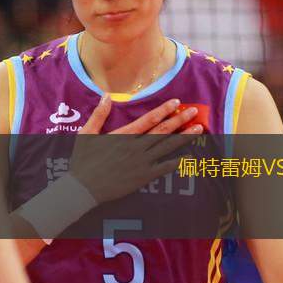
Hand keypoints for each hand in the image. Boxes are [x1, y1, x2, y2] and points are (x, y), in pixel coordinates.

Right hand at [69, 96, 202, 203]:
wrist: (83, 187)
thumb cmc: (83, 160)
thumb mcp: (86, 133)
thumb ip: (99, 114)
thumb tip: (106, 95)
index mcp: (124, 135)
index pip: (149, 119)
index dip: (164, 110)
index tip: (176, 102)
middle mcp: (136, 147)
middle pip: (163, 131)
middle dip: (180, 120)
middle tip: (194, 113)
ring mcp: (142, 162)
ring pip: (167, 147)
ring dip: (184, 137)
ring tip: (198, 130)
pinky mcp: (143, 177)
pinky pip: (164, 168)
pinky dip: (176, 162)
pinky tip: (187, 157)